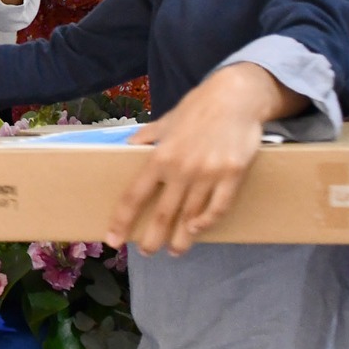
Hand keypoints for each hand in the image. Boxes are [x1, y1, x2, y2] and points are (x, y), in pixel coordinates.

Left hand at [104, 67, 269, 255]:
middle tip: (146, 251)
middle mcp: (182, 168)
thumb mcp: (165, 121)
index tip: (113, 239)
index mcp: (160, 156)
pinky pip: (219, 207)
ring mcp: (208, 173)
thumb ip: (146, 139)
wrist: (235, 97)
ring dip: (182, 238)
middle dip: (152, 238)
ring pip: (191, 216)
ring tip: (175, 250)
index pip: (135, 195)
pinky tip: (197, 230)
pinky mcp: (233, 175)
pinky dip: (207, 222)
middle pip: (163, 213)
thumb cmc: (197, 109)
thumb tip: (125, 149)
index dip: (122, 219)